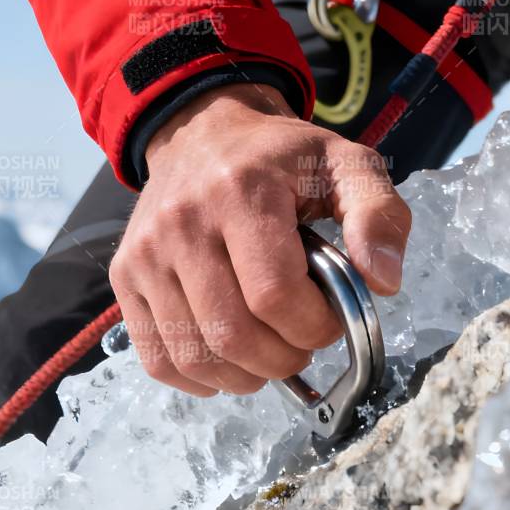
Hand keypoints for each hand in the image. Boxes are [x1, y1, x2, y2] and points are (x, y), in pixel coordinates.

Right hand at [109, 83, 410, 395]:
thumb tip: (383, 283)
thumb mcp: (345, 163)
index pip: (275, 294)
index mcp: (241, 192)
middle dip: (283, 359)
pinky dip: (198, 378)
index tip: (330, 319)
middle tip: (301, 344)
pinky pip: (158, 357)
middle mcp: (182, 223)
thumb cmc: (281, 157)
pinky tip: (228, 362)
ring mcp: (146, 253)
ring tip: (269, 355)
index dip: (313, 326)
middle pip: (233, 334)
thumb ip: (378, 215)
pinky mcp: (126, 276)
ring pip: (195, 355)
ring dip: (245, 376)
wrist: (202, 132)